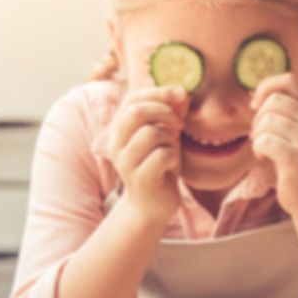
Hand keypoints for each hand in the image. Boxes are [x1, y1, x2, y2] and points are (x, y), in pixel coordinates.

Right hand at [107, 85, 187, 224]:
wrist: (152, 205)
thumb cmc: (159, 164)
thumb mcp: (165, 134)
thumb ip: (171, 112)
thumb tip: (182, 93)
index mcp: (118, 129)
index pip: (132, 98)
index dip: (159, 92)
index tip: (181, 95)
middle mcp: (116, 144)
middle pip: (136, 112)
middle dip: (165, 112)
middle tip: (179, 125)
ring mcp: (125, 162)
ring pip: (151, 133)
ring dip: (171, 138)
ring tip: (172, 149)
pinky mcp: (140, 179)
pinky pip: (162, 155)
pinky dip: (173, 157)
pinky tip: (171, 166)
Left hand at [250, 74, 297, 216]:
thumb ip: (285, 110)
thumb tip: (253, 92)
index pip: (289, 79)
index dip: (266, 86)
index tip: (256, 104)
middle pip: (273, 101)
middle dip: (258, 118)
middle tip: (260, 136)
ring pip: (267, 121)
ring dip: (257, 136)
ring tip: (264, 149)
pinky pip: (264, 140)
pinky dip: (258, 149)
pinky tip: (264, 158)